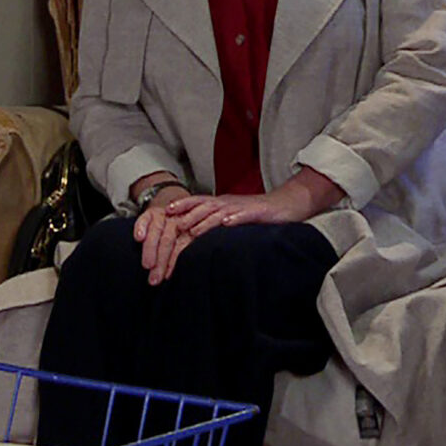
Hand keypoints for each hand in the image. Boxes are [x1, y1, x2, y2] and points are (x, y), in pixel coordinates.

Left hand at [128, 169, 342, 284]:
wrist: (286, 206)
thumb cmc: (257, 217)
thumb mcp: (231, 221)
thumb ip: (213, 227)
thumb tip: (192, 240)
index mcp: (217, 206)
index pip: (192, 207)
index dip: (177, 211)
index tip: (159, 218)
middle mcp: (225, 204)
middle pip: (198, 209)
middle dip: (182, 217)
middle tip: (167, 224)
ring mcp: (239, 207)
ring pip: (216, 210)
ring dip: (201, 218)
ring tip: (187, 225)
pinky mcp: (255, 212)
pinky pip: (243, 215)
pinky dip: (233, 218)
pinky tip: (226, 223)